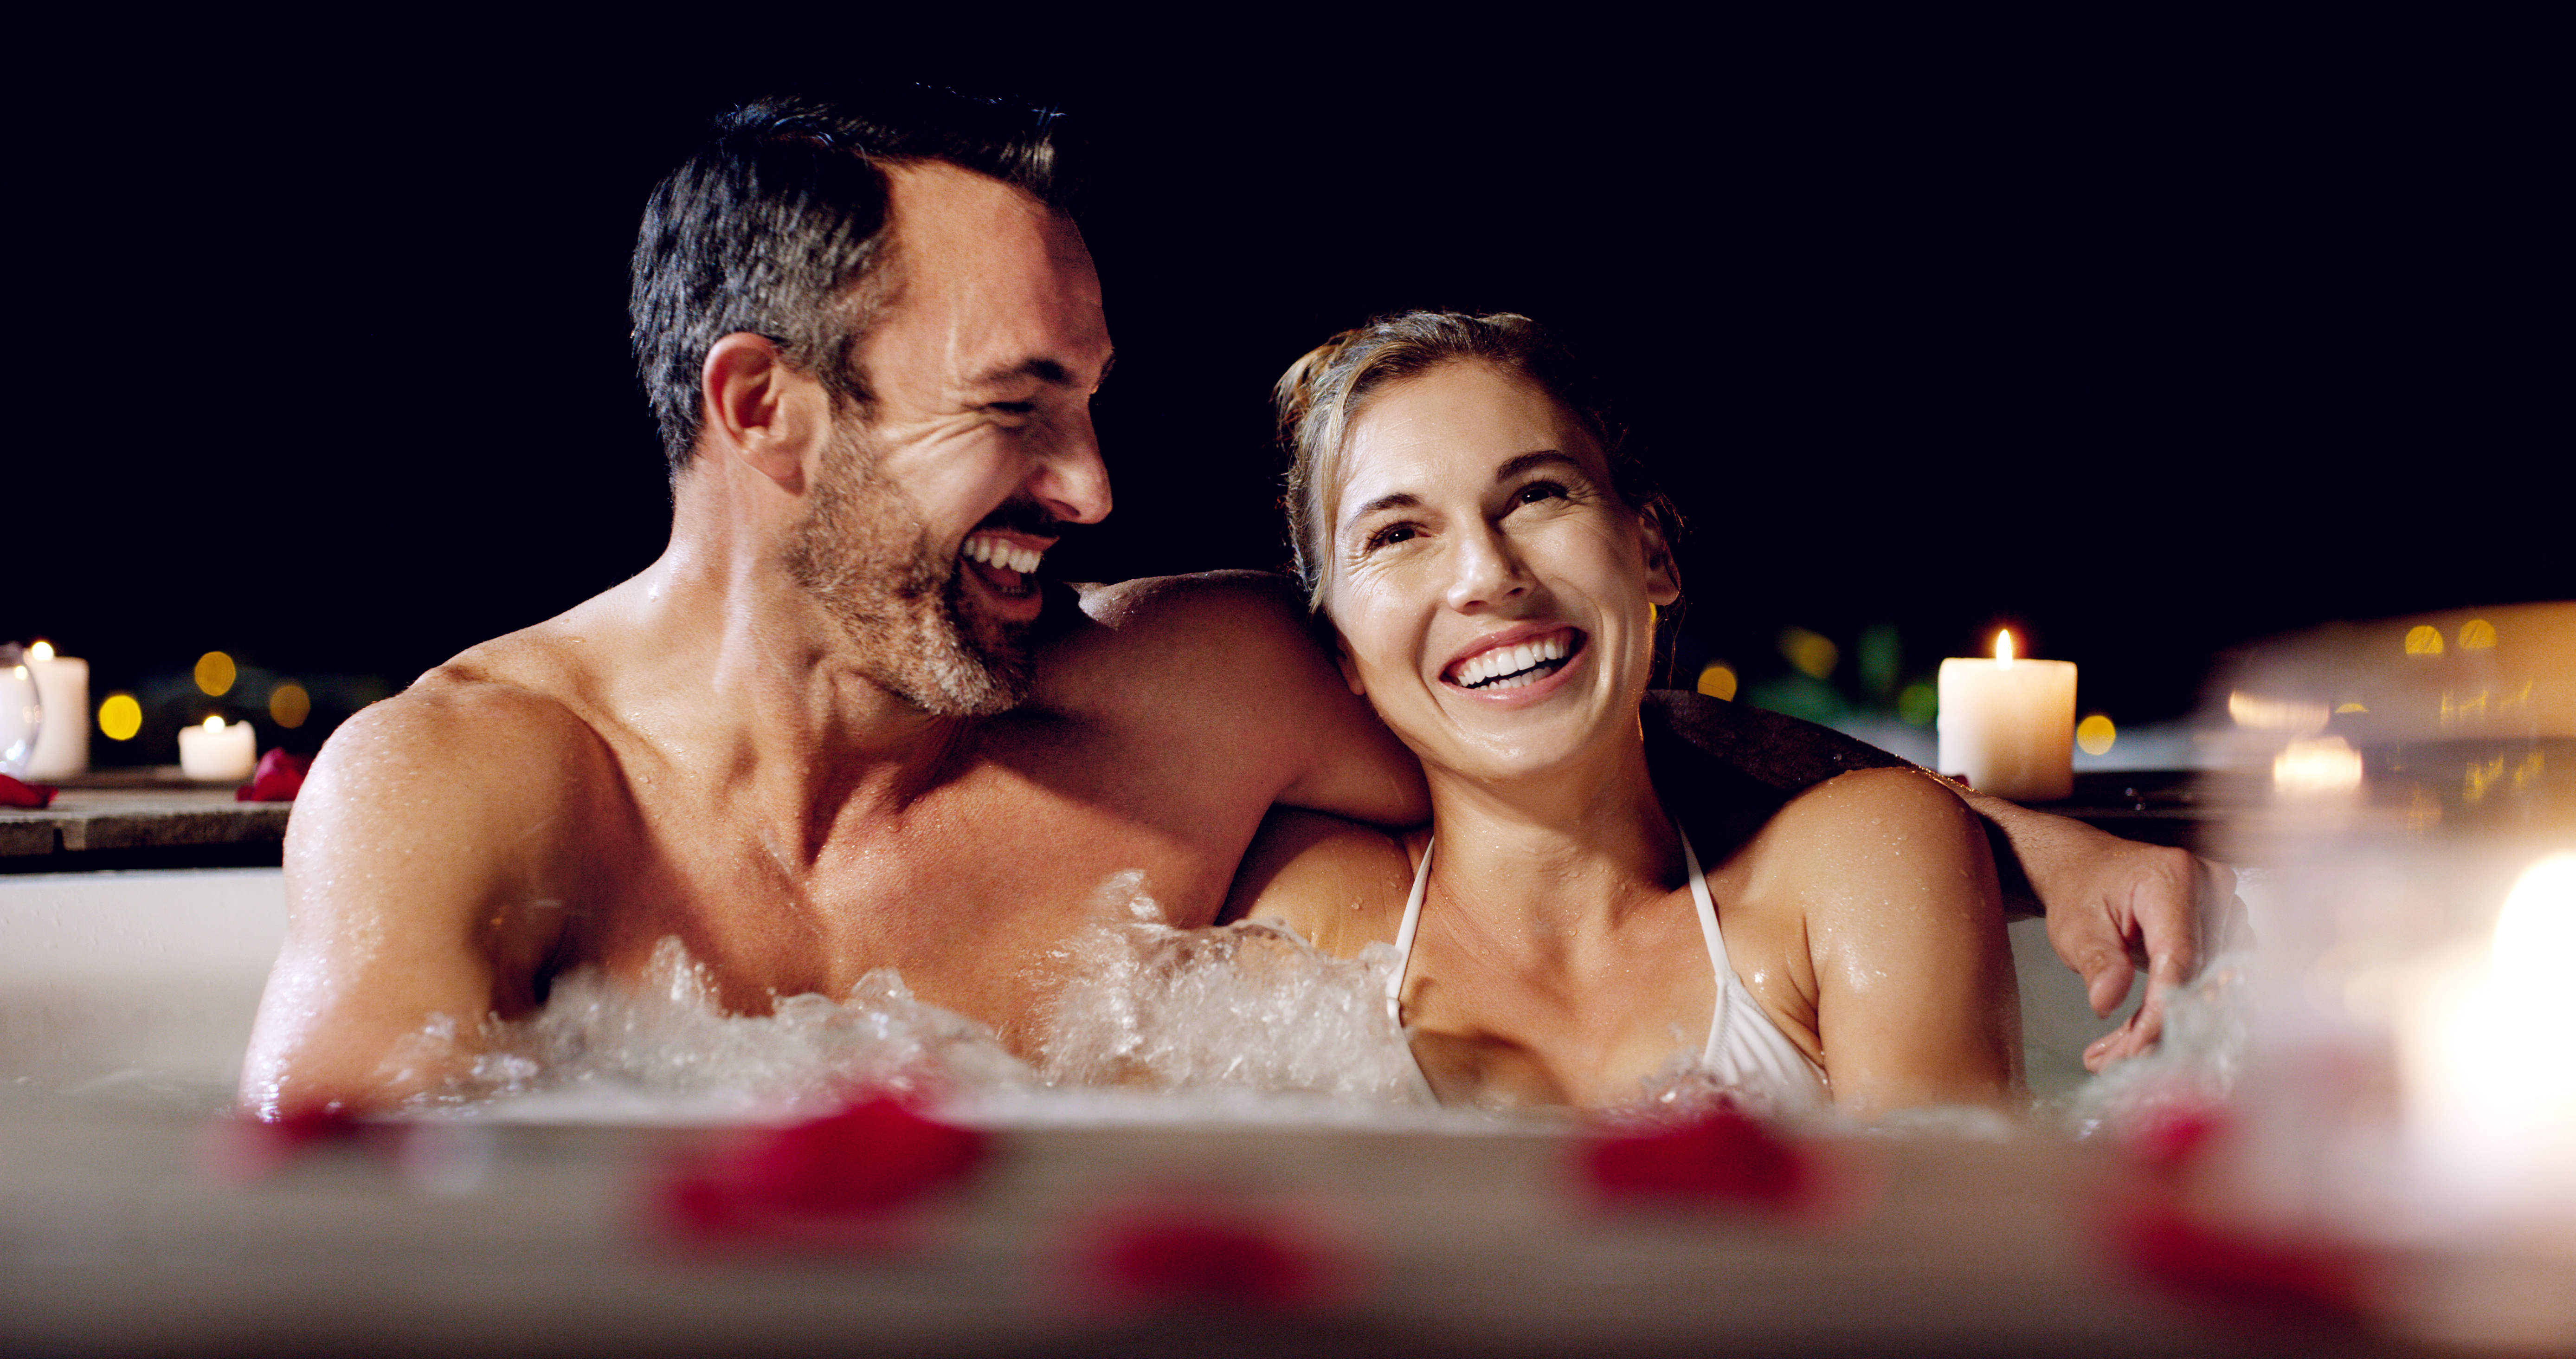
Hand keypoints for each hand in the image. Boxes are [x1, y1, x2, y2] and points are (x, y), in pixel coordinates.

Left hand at [2035, 835, 2242, 1070]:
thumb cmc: (2082, 892)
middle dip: (2160, 1026)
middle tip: (2115, 1062)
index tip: (2137, 1049)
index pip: (2179, 955)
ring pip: (2208, 987)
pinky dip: (2176, 1014)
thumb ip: (2096, 961)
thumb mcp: (2075, 926)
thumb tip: (2106, 1001)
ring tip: (2116, 1053)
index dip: (2163, 1008)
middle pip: (2198, 976)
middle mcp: (2213, 889)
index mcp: (2173, 878)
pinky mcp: (2229, 930)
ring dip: (2167, 1026)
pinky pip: (2211, 982)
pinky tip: (2139, 1037)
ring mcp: (2227, 908)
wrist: (2091, 869)